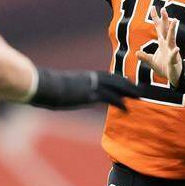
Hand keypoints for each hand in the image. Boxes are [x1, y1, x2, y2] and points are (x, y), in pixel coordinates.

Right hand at [29, 68, 143, 108]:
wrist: (43, 86)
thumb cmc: (47, 87)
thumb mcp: (60, 87)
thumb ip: (68, 88)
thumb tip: (65, 93)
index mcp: (85, 76)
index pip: (106, 76)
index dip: (119, 80)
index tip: (129, 83)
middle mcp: (91, 78)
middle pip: (115, 79)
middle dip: (129, 84)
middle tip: (141, 88)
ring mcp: (91, 86)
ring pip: (116, 86)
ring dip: (129, 91)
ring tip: (140, 96)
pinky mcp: (89, 94)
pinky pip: (109, 98)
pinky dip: (119, 103)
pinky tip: (127, 109)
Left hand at [136, 8, 182, 86]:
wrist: (173, 77)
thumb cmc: (164, 67)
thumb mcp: (151, 62)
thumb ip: (144, 57)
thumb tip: (136, 52)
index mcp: (162, 43)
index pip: (159, 28)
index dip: (156, 18)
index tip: (153, 8)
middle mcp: (167, 45)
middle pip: (166, 30)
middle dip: (165, 20)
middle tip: (164, 9)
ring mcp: (171, 51)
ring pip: (172, 39)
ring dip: (172, 30)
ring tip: (174, 21)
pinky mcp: (173, 61)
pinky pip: (174, 56)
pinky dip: (174, 53)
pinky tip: (176, 49)